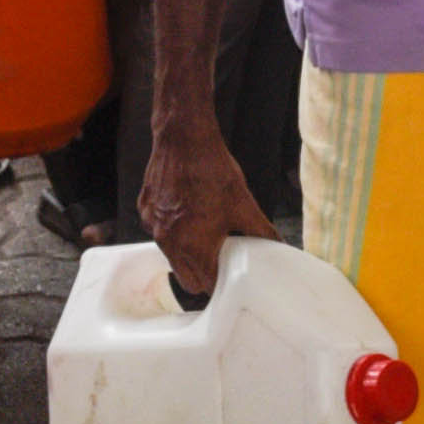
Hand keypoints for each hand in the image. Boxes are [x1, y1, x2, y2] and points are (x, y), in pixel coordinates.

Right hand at [142, 120, 276, 303]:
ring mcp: (153, 226)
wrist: (184, 138)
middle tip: (220, 261)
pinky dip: (173, 230)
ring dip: (187, 252)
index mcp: (194, 245)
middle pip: (185, 278)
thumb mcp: (244, 204)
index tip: (229, 279)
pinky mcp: (145, 211)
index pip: (205, 285)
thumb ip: (261, 231)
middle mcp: (168, 241)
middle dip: (202, 275)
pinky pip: (159, 232)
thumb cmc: (212, 170)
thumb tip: (277, 245)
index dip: (219, 285)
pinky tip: (187, 212)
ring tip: (205, 233)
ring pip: (171, 255)